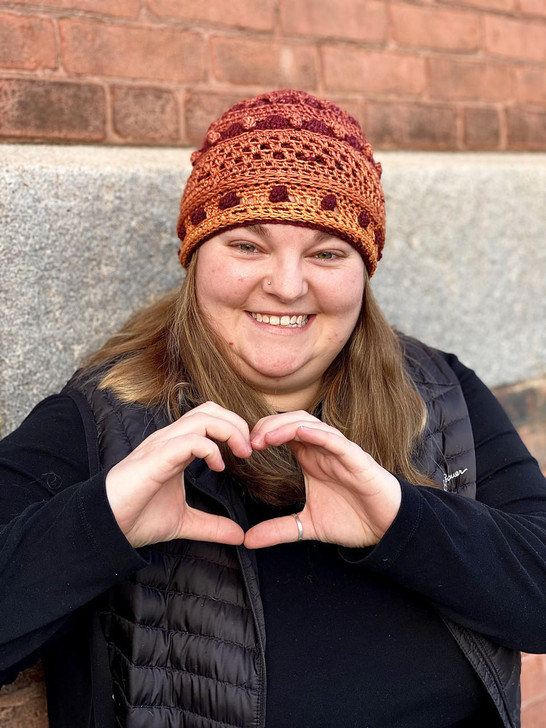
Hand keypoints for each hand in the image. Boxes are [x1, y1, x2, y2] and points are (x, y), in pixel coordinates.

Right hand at [105, 402, 250, 547]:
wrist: (105, 529)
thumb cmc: (136, 518)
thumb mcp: (183, 522)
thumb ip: (211, 525)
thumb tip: (239, 535)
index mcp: (176, 447)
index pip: (209, 418)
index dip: (234, 428)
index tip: (248, 454)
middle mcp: (169, 440)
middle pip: (209, 409)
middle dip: (236, 423)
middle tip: (250, 450)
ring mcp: (161, 446)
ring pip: (202, 418)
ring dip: (229, 431)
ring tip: (241, 453)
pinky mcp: (155, 459)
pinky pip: (189, 440)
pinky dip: (210, 448)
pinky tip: (218, 467)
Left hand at [244, 412, 401, 549]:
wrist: (387, 529)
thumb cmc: (352, 519)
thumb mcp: (306, 526)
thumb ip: (278, 530)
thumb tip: (247, 540)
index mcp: (310, 458)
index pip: (283, 433)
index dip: (262, 434)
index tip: (243, 449)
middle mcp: (323, 450)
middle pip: (293, 422)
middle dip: (269, 427)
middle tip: (249, 442)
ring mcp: (340, 452)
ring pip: (312, 426)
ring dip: (287, 427)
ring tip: (266, 437)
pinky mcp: (358, 460)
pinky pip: (337, 441)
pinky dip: (319, 434)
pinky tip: (302, 432)